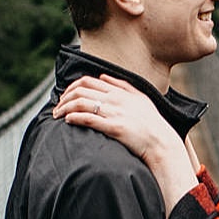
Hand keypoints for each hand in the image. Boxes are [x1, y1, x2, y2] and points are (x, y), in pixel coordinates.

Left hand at [53, 75, 179, 165]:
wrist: (161, 142)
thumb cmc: (151, 122)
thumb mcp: (141, 97)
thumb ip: (122, 85)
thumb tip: (103, 76)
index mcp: (119, 91)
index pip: (87, 81)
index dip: (71, 87)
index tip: (64, 97)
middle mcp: (115, 99)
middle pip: (80, 90)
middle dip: (64, 98)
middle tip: (57, 108)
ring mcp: (114, 112)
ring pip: (81, 102)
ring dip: (65, 108)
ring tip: (57, 116)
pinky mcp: (114, 127)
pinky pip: (88, 118)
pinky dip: (74, 117)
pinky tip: (68, 120)